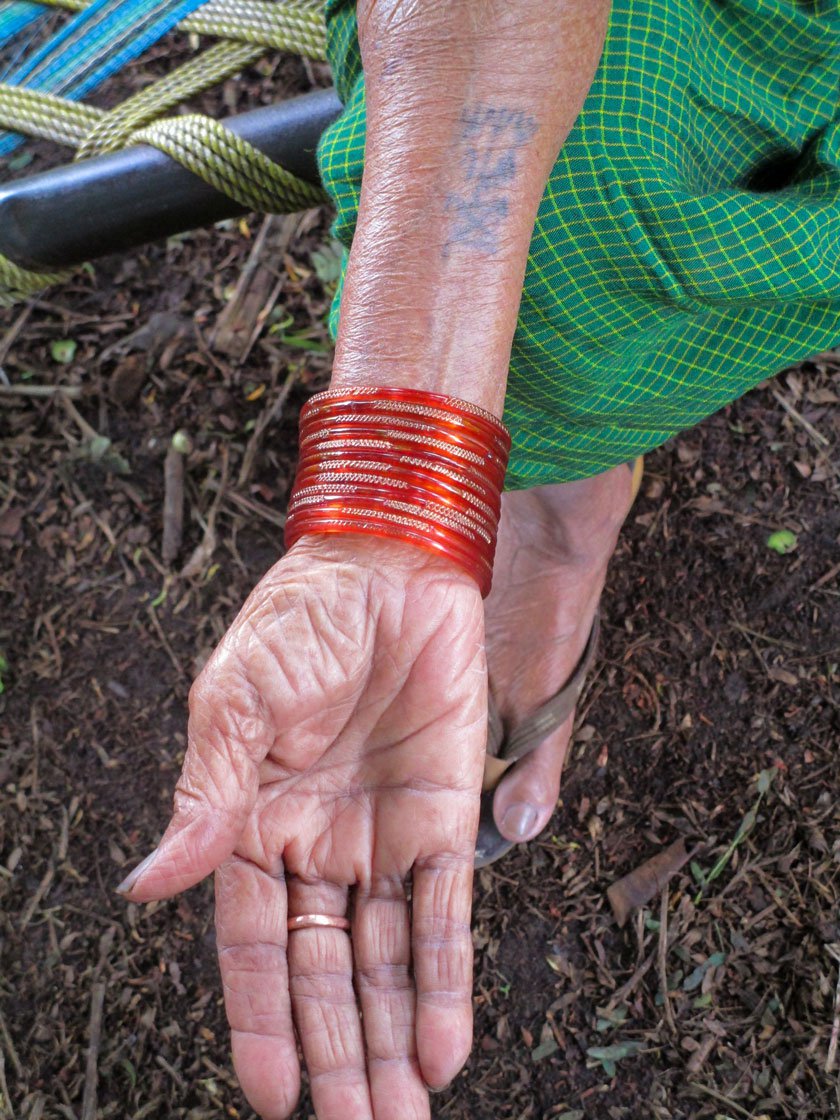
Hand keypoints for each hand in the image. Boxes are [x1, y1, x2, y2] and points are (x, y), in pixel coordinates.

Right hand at [117, 535, 486, 1119]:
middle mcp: (318, 843)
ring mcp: (384, 835)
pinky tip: (445, 1044)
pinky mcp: (444, 813)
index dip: (262, 1021)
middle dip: (340, 1058)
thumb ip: (202, 797)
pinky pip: (447, 910)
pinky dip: (447, 977)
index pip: (255, 946)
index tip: (272, 1100)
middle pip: (327, 973)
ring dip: (395, 1039)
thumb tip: (145, 884)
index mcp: (253, 822)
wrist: (389, 563)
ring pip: (388, 959)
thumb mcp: (233, 703)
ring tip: (402, 1118)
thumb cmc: (299, 620)